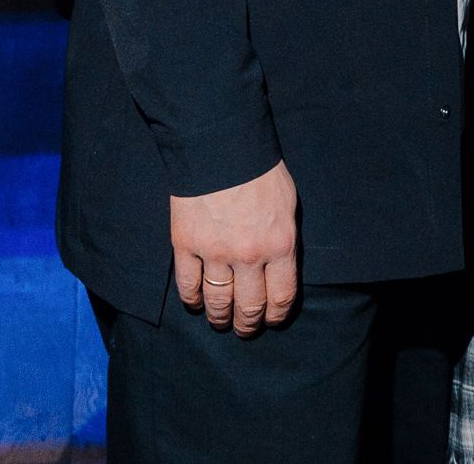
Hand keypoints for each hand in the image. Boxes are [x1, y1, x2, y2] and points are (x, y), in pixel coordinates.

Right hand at [170, 161, 298, 335]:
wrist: (220, 145)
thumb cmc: (260, 170)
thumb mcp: (287, 203)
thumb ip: (284, 238)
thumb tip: (281, 266)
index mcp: (279, 245)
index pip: (281, 298)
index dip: (276, 315)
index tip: (272, 320)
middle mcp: (249, 256)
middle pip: (249, 307)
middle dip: (248, 324)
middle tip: (245, 328)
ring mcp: (215, 252)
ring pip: (217, 302)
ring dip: (220, 317)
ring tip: (220, 321)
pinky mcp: (186, 244)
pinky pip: (188, 284)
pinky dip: (191, 299)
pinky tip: (195, 303)